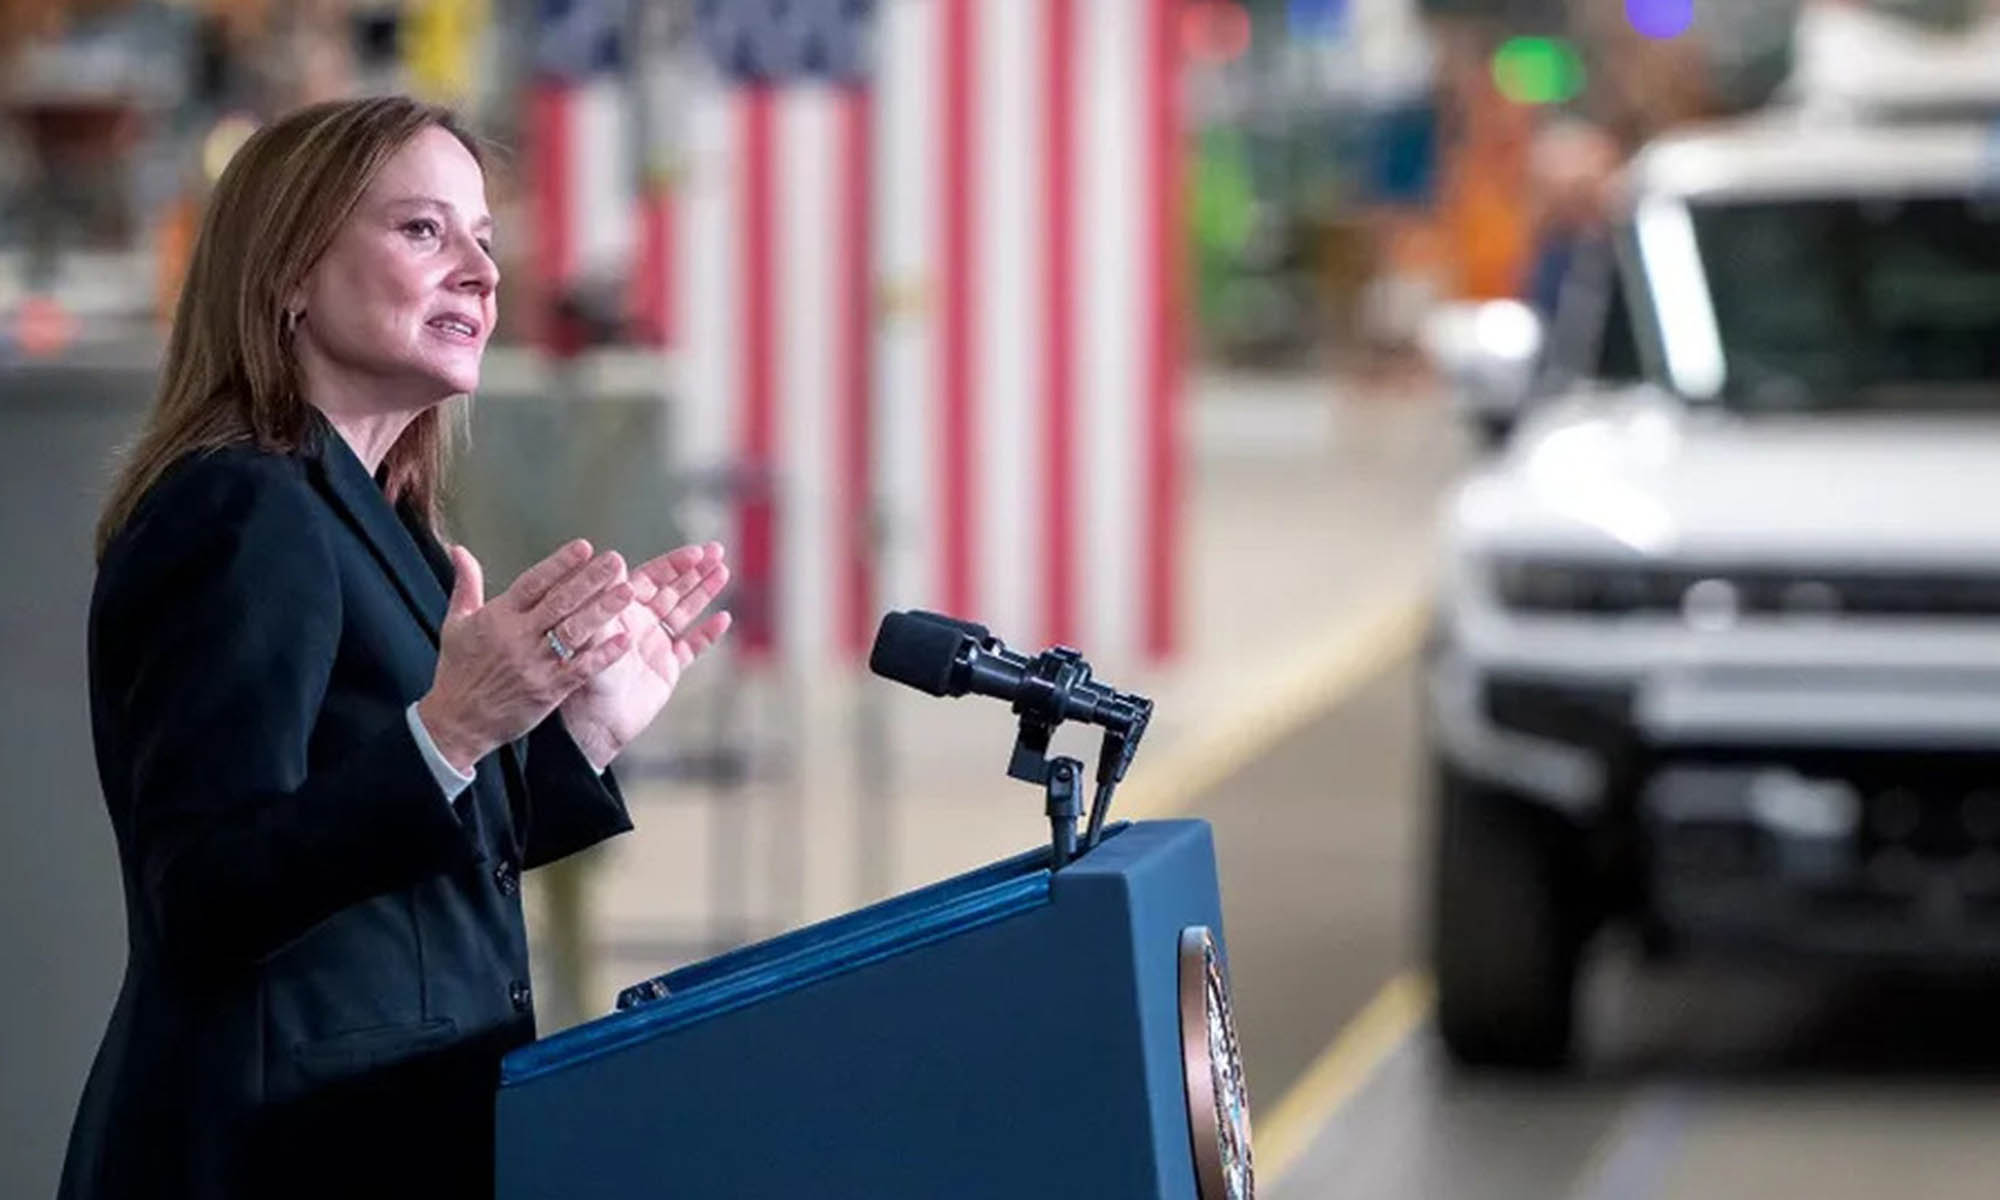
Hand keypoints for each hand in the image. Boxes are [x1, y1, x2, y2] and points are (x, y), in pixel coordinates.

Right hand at [417, 540, 634, 772]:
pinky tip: (624, 639)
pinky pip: (581, 669)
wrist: (457, 721)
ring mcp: (535, 664)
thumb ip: (466, 583)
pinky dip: (603, 654)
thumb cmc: (458, 671)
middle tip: (616, 560)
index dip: (559, 564)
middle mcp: (518, 637)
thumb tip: (459, 550)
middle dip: (590, 579)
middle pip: (560, 602)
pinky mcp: (548, 690)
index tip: (584, 547)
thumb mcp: (455, 623)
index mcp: (498, 617)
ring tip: (628, 591)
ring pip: (574, 631)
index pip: (533, 583)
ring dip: (603, 610)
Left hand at [558, 541, 732, 770]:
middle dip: (695, 570)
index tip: (696, 552)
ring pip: (685, 611)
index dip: (674, 564)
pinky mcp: (667, 669)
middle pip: (673, 589)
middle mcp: (639, 623)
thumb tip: (615, 562)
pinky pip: (692, 647)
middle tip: (717, 550)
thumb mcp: (591, 635)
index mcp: (620, 611)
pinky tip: (723, 618)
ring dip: (705, 592)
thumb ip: (605, 600)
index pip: (651, 578)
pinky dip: (708, 633)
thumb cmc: (583, 679)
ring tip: (724, 572)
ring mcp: (655, 645)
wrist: (593, 724)